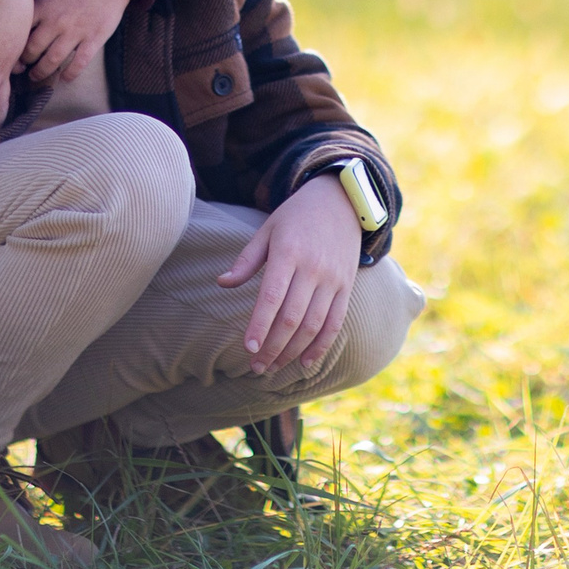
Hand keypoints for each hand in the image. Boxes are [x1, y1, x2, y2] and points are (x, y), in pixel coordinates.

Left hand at [22, 0, 137, 82]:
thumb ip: (38, 11)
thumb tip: (22, 30)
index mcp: (44, 8)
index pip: (22, 33)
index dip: (14, 48)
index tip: (14, 54)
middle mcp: (56, 21)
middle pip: (33, 49)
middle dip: (26, 63)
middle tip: (24, 69)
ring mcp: (76, 31)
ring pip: (52, 60)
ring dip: (42, 72)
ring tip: (37, 76)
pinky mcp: (94, 39)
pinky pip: (79, 63)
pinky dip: (70, 74)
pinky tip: (64, 78)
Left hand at [217, 172, 362, 377]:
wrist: (342, 201)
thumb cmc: (297, 216)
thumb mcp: (268, 230)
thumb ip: (246, 260)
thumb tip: (222, 283)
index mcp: (289, 253)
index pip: (272, 297)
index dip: (260, 325)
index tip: (248, 348)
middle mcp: (313, 269)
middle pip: (292, 318)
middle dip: (273, 347)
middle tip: (256, 367)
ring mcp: (333, 279)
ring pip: (313, 325)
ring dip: (293, 351)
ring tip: (274, 367)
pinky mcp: (346, 286)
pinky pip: (335, 322)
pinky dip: (321, 346)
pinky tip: (305, 363)